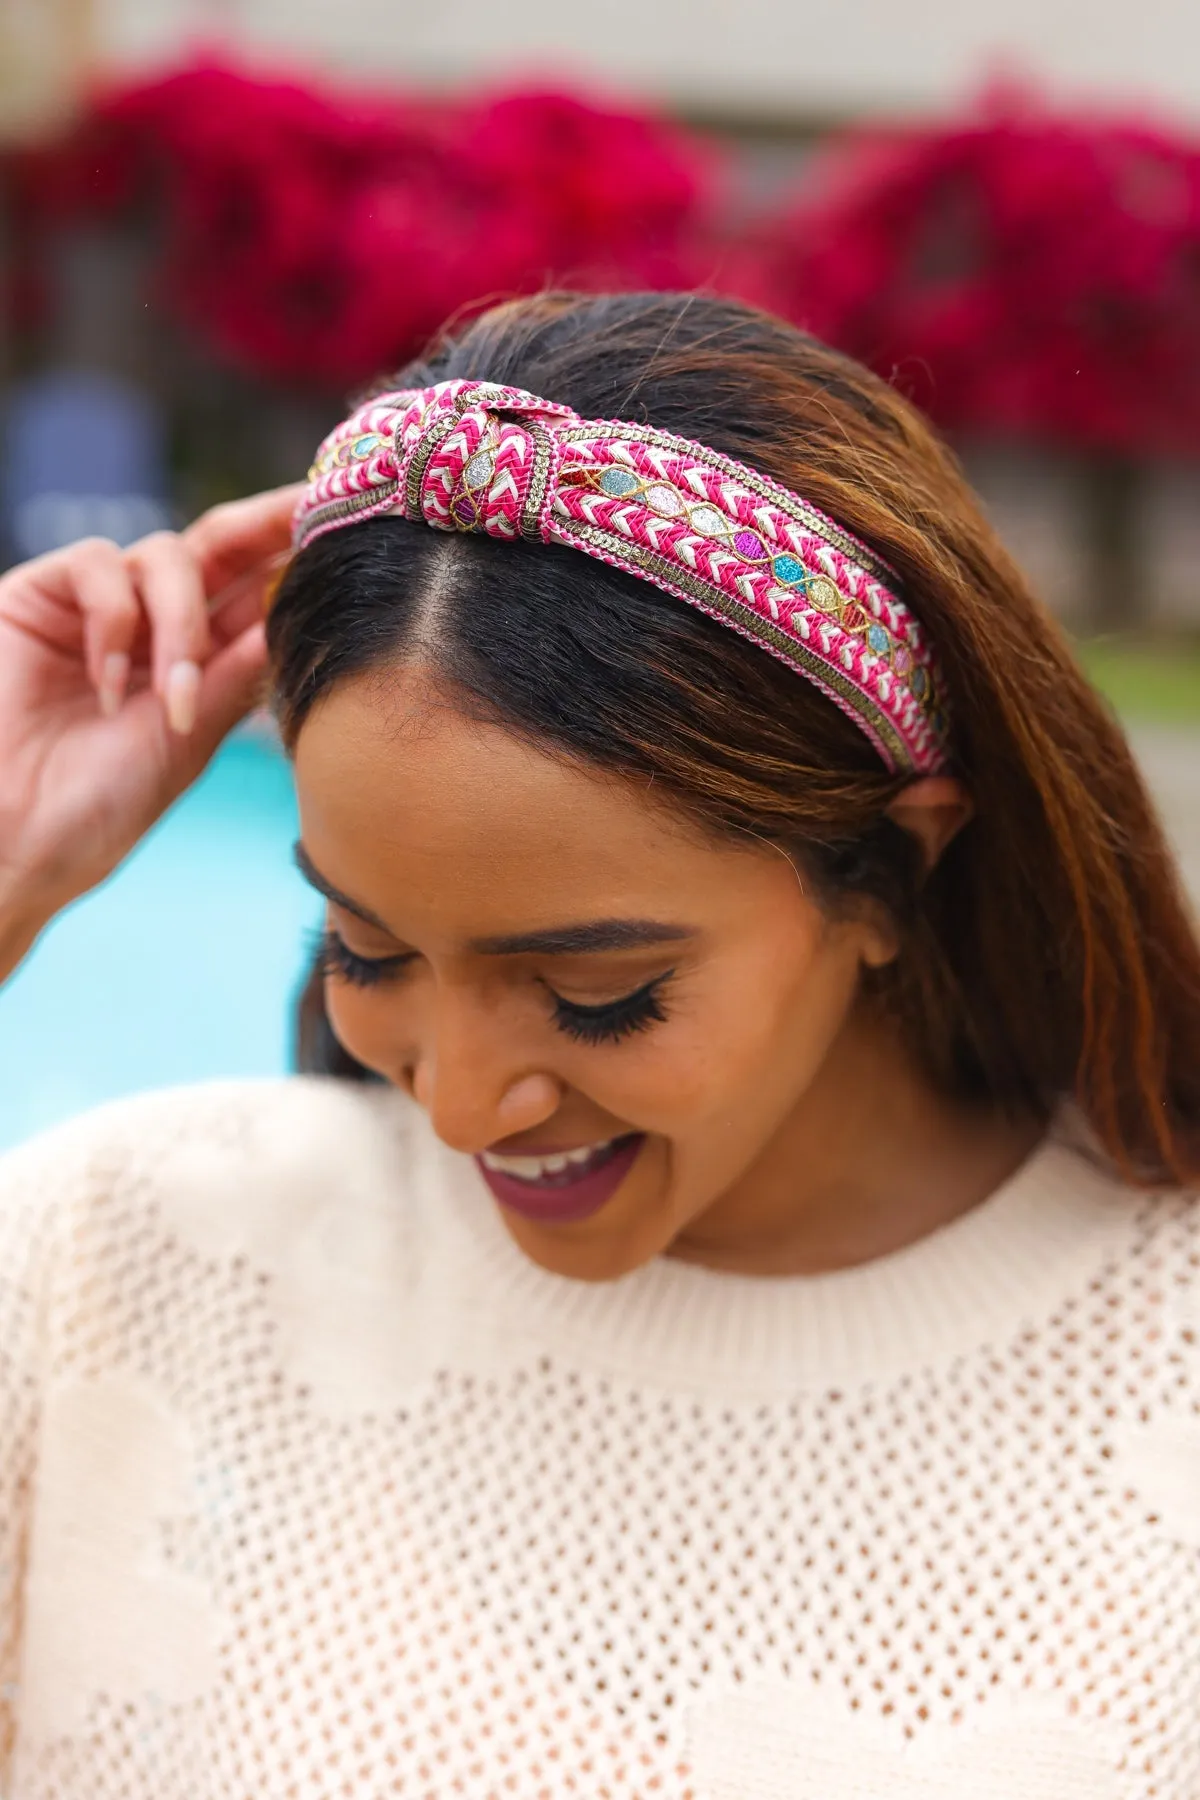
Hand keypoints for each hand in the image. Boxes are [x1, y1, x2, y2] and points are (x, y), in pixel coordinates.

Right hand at [0, 487, 300, 980]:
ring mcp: (94, 610)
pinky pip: (97, 565)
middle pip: (215, 548)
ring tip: (169, 697)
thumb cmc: (94, 811)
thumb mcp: (186, 740)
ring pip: (165, 555)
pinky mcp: (38, 598)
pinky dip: (115, 621)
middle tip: (308, 506)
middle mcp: (148, 627)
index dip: (291, 557)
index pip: (249, 593)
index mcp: (192, 664)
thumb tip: (293, 617)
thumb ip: (232, 675)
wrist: (16, 844)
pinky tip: (107, 684)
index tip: (349, 525)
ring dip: (182, 624)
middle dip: (263, 525)